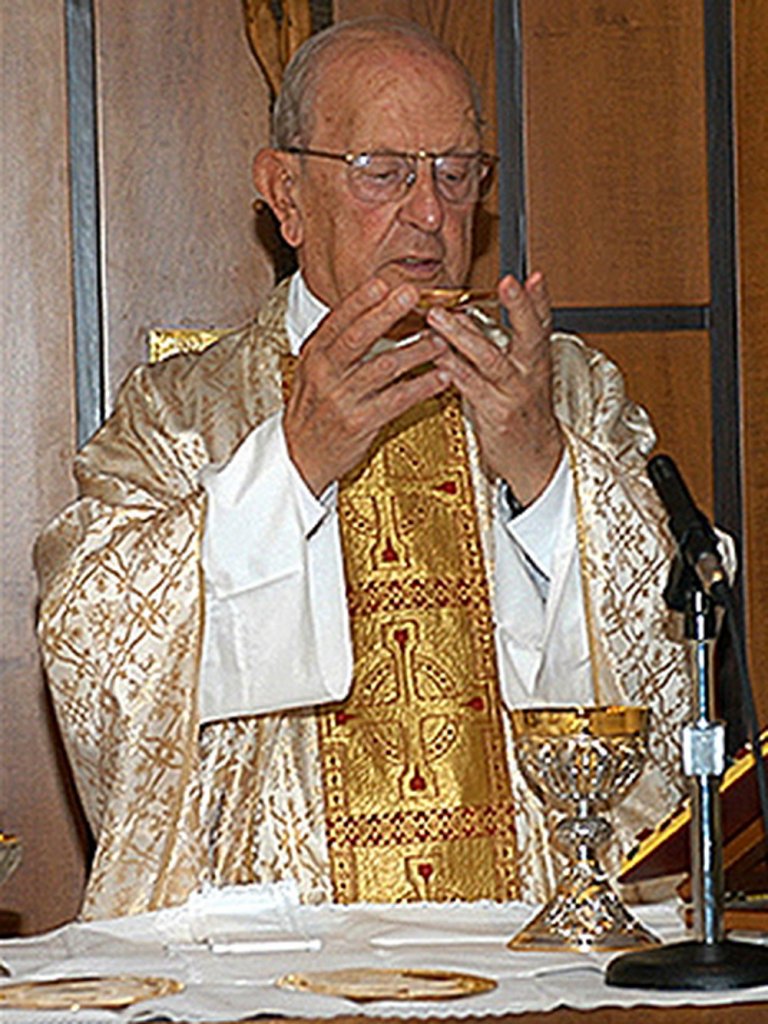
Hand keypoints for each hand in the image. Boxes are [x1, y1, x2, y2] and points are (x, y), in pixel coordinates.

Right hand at [284, 277, 448, 494]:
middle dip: (386, 313)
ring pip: (384, 367)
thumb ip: (337, 343)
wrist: (299, 456)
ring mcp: (342, 398)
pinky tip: (441, 377)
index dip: (361, 300)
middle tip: (412, 294)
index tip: (383, 282)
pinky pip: (397, 400)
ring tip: (441, 340)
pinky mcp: (359, 422)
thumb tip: (371, 310)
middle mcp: (325, 373)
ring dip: (416, 351)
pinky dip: (422, 387)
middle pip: (358, 337)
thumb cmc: (314, 409)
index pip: (338, 321)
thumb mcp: (314, 371)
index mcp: (314, 355)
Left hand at [426, 271, 562, 504]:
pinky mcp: (498, 416)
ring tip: (440, 318)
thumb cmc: (522, 413)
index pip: (542, 323)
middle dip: (520, 307)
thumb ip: (495, 346)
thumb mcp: (520, 376)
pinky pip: (472, 388)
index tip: (533, 275)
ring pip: (492, 360)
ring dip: (465, 336)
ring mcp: (515, 395)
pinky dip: (453, 370)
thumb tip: (462, 316)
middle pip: (530, 335)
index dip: (538, 299)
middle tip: (508, 283)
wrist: (535, 460)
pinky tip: (437, 356)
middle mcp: (531, 374)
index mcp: (536, 360)